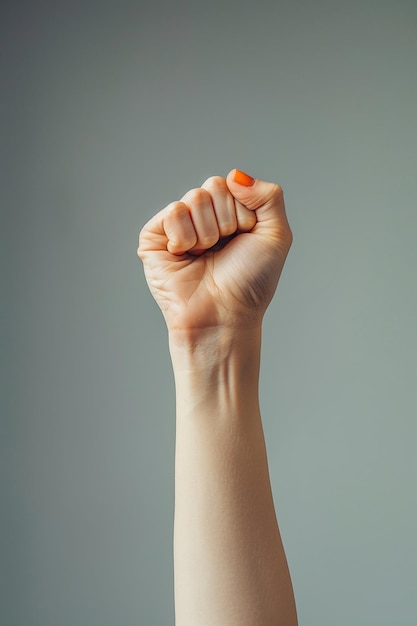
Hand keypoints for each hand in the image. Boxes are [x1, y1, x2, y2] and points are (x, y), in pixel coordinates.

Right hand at [138, 169, 291, 333]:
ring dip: (207, 233)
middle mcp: (202, 217)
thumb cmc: (250, 283)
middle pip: (213, 186)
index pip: (233, 185)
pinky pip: (173, 212)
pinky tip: (185, 256)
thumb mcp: (276, 236)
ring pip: (194, 198)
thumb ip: (269, 196)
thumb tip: (235, 175)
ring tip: (204, 256)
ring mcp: (177, 227)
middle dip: (225, 221)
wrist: (224, 315)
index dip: (243, 213)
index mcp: (229, 213)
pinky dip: (185, 237)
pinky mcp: (154, 238)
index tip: (243, 240)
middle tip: (222, 249)